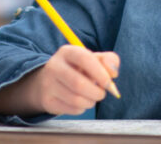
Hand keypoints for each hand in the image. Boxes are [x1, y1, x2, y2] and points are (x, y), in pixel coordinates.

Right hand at [0, 45, 118, 115]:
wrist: (48, 81)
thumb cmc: (77, 69)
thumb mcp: (92, 59)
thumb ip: (108, 61)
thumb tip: (113, 73)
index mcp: (67, 52)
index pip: (84, 59)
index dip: (99, 72)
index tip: (108, 83)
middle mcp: (54, 66)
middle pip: (78, 84)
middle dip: (96, 92)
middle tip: (101, 93)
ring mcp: (48, 84)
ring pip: (76, 99)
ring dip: (90, 102)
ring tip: (91, 97)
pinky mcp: (47, 100)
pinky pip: (72, 109)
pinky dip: (82, 109)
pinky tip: (80, 102)